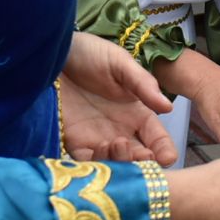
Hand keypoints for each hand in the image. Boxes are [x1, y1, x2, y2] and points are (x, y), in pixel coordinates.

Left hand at [61, 33, 177, 165]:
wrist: (51, 53)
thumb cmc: (90, 53)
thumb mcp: (120, 63)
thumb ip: (143, 84)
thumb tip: (168, 107)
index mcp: (137, 114)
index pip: (157, 140)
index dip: (164, 151)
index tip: (165, 157)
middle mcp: (121, 131)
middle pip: (139, 159)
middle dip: (142, 163)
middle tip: (139, 153)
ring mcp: (98, 139)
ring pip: (116, 165)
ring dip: (120, 162)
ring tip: (115, 143)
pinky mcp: (74, 143)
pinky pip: (89, 163)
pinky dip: (96, 165)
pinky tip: (97, 152)